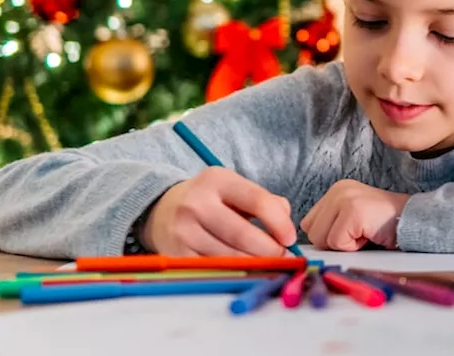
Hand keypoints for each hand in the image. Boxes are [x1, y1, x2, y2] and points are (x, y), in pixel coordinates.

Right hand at [141, 167, 295, 256]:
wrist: (163, 209)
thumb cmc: (212, 200)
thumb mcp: (235, 189)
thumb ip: (266, 201)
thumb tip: (286, 224)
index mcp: (218, 180)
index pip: (258, 201)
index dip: (280, 223)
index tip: (290, 238)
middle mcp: (197, 203)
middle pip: (243, 234)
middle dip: (269, 250)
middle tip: (281, 257)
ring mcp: (183, 230)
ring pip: (228, 257)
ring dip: (253, 265)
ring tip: (266, 264)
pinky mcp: (176, 254)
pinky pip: (212, 270)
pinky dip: (232, 273)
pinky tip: (243, 271)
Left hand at [301, 179, 409, 251]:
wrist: (416, 222)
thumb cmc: (385, 227)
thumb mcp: (352, 219)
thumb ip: (331, 224)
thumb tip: (304, 246)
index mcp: (336, 190)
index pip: (309, 223)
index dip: (328, 236)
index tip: (351, 233)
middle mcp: (338, 190)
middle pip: (312, 231)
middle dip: (334, 242)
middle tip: (360, 233)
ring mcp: (345, 198)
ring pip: (322, 238)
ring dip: (344, 245)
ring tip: (365, 233)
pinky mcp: (353, 211)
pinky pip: (338, 243)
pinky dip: (354, 247)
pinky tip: (370, 234)